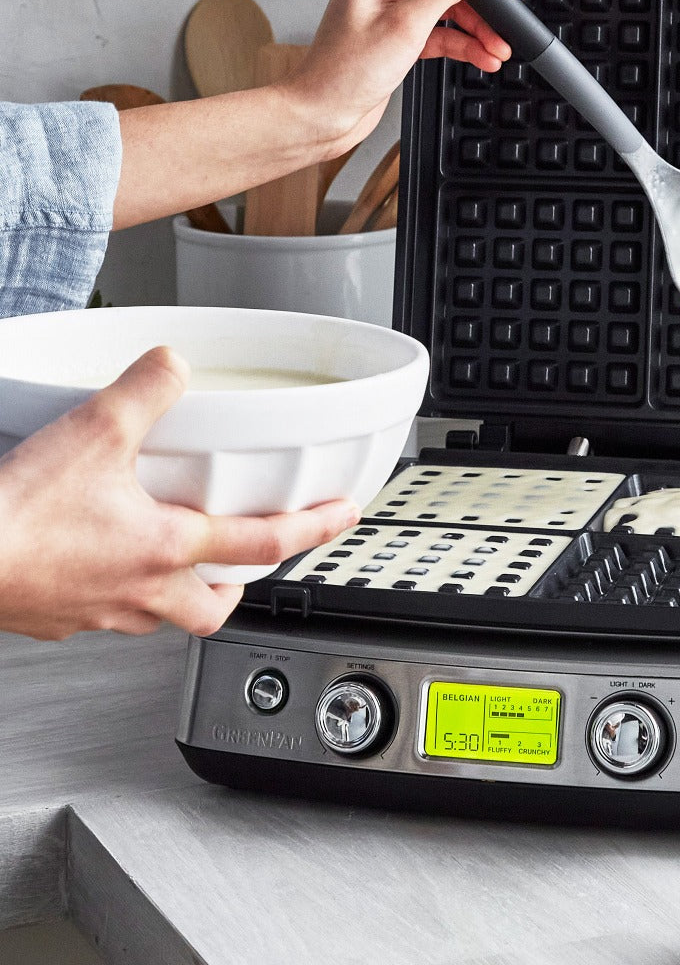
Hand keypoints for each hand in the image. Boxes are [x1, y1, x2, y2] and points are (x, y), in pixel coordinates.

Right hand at [0, 347, 358, 639]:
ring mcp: (96, 613)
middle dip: (238, 589)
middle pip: (213, 609)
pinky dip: (116, 591)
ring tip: (174, 559)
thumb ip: (144, 392)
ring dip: (176, 590)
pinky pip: (103, 613)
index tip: (343, 518)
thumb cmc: (12, 519)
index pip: (264, 542)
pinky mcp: (56, 619)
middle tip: (246, 566)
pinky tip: (99, 562)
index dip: (314, 527)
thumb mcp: (93, 433)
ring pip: (157, 615)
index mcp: (166, 548)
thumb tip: (173, 364)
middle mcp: (140, 591)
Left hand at [287, 0, 525, 153]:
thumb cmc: (343, 72)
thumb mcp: (406, 25)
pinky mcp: (401, 40)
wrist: (325, 116)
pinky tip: (483, 55)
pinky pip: (441, 33)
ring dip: (476, 23)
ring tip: (499, 40)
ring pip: (445, 4)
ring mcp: (393, 12)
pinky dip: (464, 43)